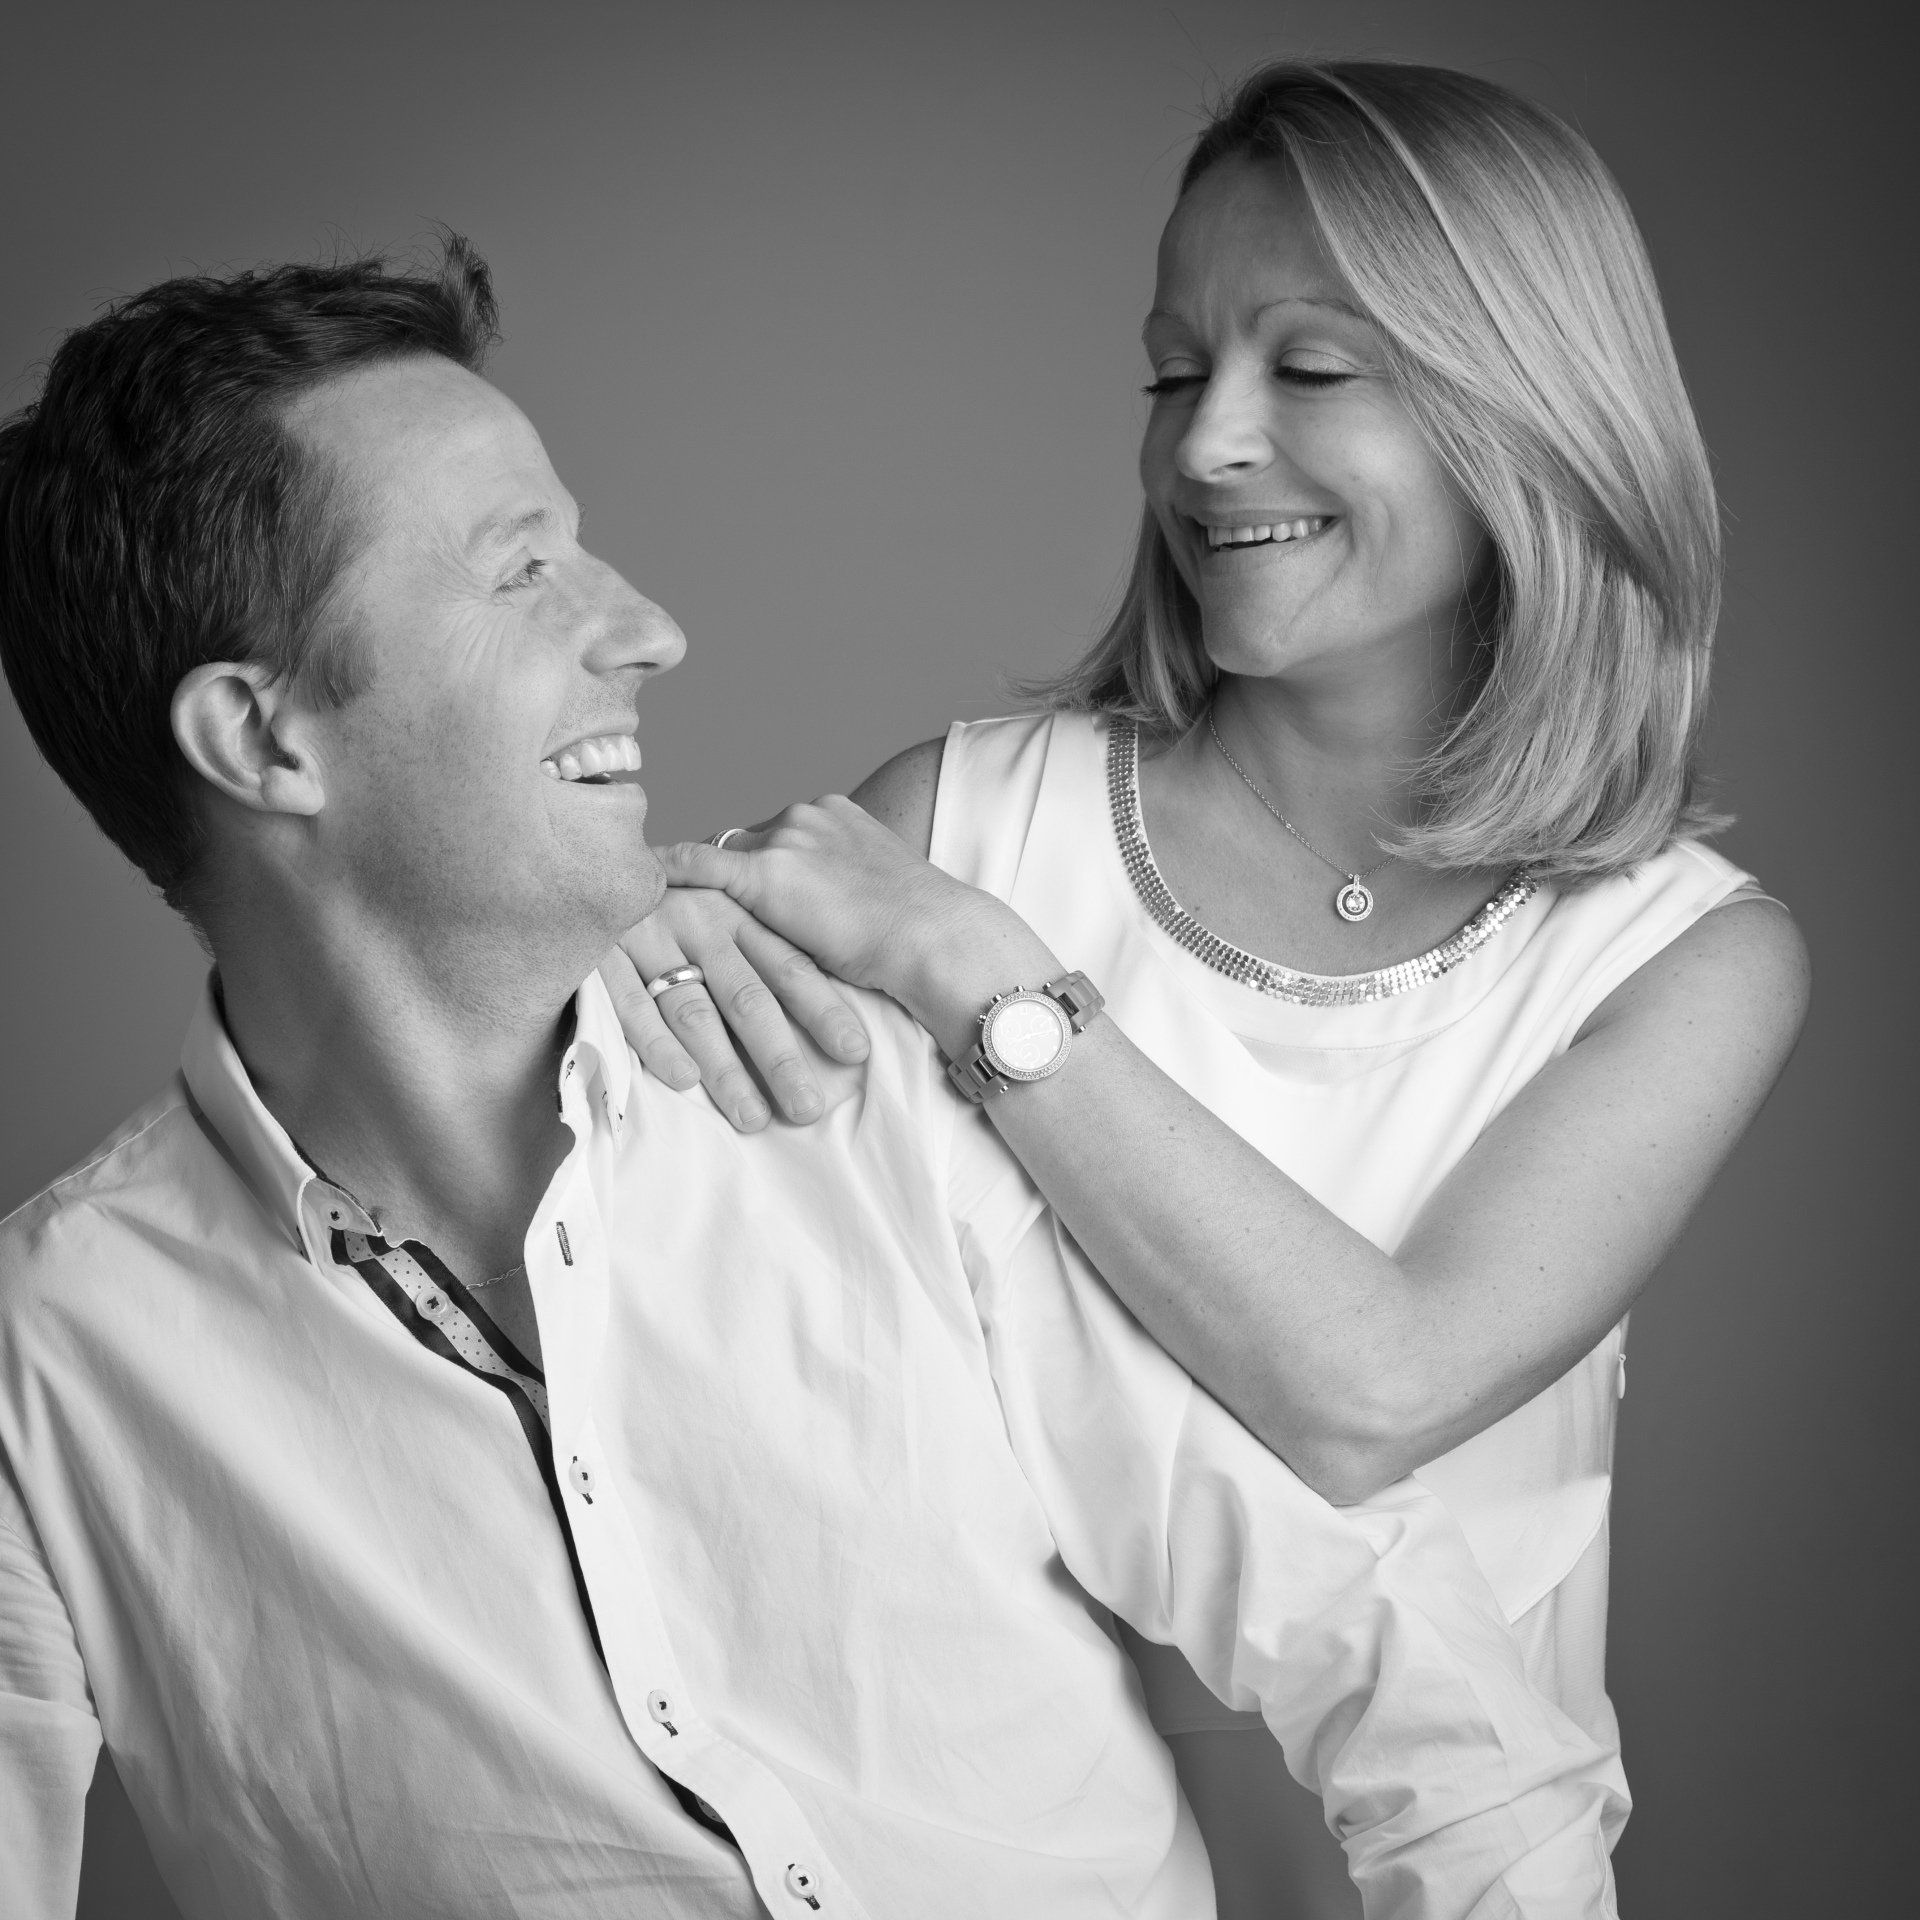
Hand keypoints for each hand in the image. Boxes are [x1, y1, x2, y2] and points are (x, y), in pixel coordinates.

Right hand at [600, 882, 869, 1130]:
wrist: (581, 858)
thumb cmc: (671, 904)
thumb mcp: (723, 913)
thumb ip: (761, 955)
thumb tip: (826, 1020)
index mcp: (737, 913)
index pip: (789, 967)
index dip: (824, 1010)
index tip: (857, 1054)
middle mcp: (699, 922)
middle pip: (749, 999)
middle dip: (781, 1058)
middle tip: (809, 1110)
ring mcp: (649, 937)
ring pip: (695, 1010)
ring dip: (725, 1068)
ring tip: (753, 1118)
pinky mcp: (600, 955)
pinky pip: (630, 1005)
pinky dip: (657, 1043)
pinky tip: (684, 1080)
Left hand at [661, 797, 1058, 1057]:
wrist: (934, 936)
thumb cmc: (917, 929)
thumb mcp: (877, 888)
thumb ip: (839, 883)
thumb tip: (822, 909)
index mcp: (834, 811)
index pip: (776, 836)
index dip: (761, 866)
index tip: (749, 888)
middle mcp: (804, 813)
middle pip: (745, 843)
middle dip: (735, 876)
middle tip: (722, 913)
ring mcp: (784, 839)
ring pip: (724, 858)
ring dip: (710, 887)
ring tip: (685, 910)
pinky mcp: (768, 874)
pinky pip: (700, 866)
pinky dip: (669, 871)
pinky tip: (640, 881)